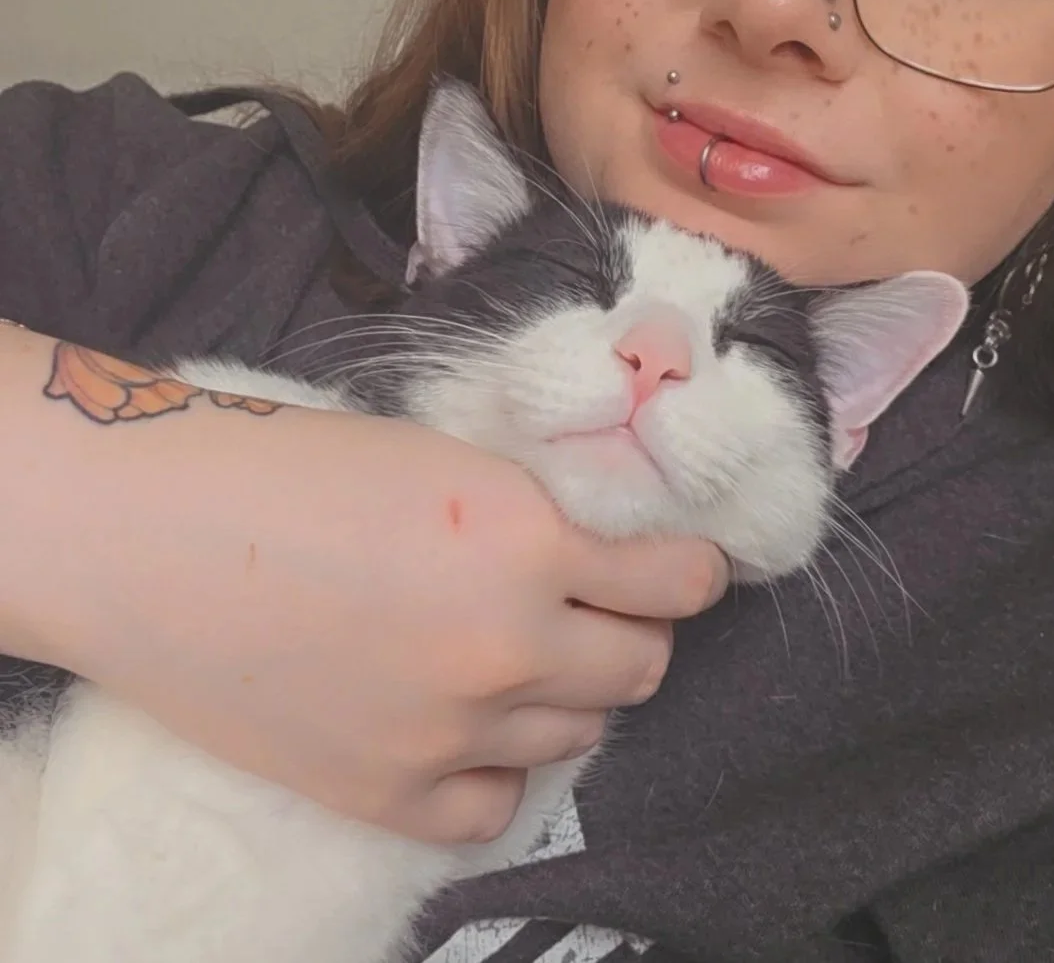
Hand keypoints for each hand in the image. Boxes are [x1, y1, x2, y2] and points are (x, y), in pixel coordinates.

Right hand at [49, 397, 728, 842]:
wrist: (155, 535)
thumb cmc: (284, 465)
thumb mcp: (439, 459)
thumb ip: (527, 514)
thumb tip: (594, 549)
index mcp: (524, 540)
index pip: (671, 581)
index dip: (689, 571)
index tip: (687, 567)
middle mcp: (507, 646)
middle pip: (638, 666)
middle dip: (637, 630)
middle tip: (603, 605)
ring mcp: (449, 731)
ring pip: (576, 732)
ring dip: (570, 690)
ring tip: (522, 653)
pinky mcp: (385, 793)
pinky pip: (495, 804)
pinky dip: (501, 764)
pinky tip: (476, 726)